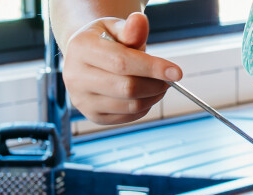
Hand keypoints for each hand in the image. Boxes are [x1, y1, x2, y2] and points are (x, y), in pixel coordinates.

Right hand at [61, 12, 181, 124]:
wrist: (87, 59)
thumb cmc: (106, 41)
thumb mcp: (115, 28)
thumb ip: (130, 29)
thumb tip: (140, 21)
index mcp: (80, 48)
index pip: (121, 62)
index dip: (152, 68)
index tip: (177, 72)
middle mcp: (75, 76)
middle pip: (128, 88)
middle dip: (156, 84)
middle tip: (169, 79)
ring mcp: (82, 100)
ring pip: (131, 105)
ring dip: (154, 97)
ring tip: (159, 85)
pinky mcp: (93, 116)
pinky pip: (129, 116)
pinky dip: (145, 107)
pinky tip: (146, 95)